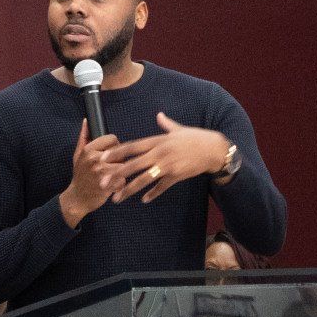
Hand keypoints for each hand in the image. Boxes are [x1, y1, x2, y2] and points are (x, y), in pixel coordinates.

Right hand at [58, 120, 119, 227]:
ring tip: (112, 177)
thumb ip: (84, 137)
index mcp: (89, 150)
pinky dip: (120, 184)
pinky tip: (113, 186)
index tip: (111, 154)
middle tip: (111, 167)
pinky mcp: (108, 185)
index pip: (113, 139)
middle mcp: (95, 159)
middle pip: (120, 152)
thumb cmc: (79, 176)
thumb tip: (86, 121)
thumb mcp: (78, 155)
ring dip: (121, 172)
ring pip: (123, 166)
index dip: (114, 146)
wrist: (77, 198)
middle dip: (119, 159)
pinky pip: (124, 180)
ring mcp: (102, 173)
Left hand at [103, 114, 230, 203]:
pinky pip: (161, 187)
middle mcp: (160, 153)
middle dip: (116, 175)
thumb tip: (159, 115)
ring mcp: (167, 165)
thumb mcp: (179, 129)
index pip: (132, 146)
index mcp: (158, 140)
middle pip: (133, 165)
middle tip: (102, 184)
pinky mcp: (176, 176)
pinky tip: (144, 200)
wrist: (213, 149)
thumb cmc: (196, 138)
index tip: (103, 157)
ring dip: (129, 189)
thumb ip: (166, 124)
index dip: (117, 152)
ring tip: (117, 198)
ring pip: (144, 179)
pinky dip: (152, 193)